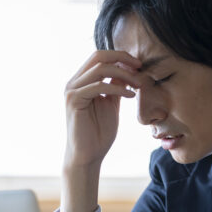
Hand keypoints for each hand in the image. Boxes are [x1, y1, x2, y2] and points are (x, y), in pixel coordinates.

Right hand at [63, 50, 141, 168]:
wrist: (88, 156)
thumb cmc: (99, 133)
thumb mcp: (111, 103)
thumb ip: (116, 85)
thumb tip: (127, 68)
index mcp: (81, 81)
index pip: (100, 57)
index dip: (120, 56)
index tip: (138, 65)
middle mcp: (73, 82)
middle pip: (98, 56)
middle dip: (122, 58)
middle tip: (140, 67)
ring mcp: (72, 90)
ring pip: (100, 69)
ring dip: (123, 74)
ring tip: (138, 84)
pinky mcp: (74, 100)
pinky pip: (98, 86)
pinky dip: (118, 88)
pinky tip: (131, 95)